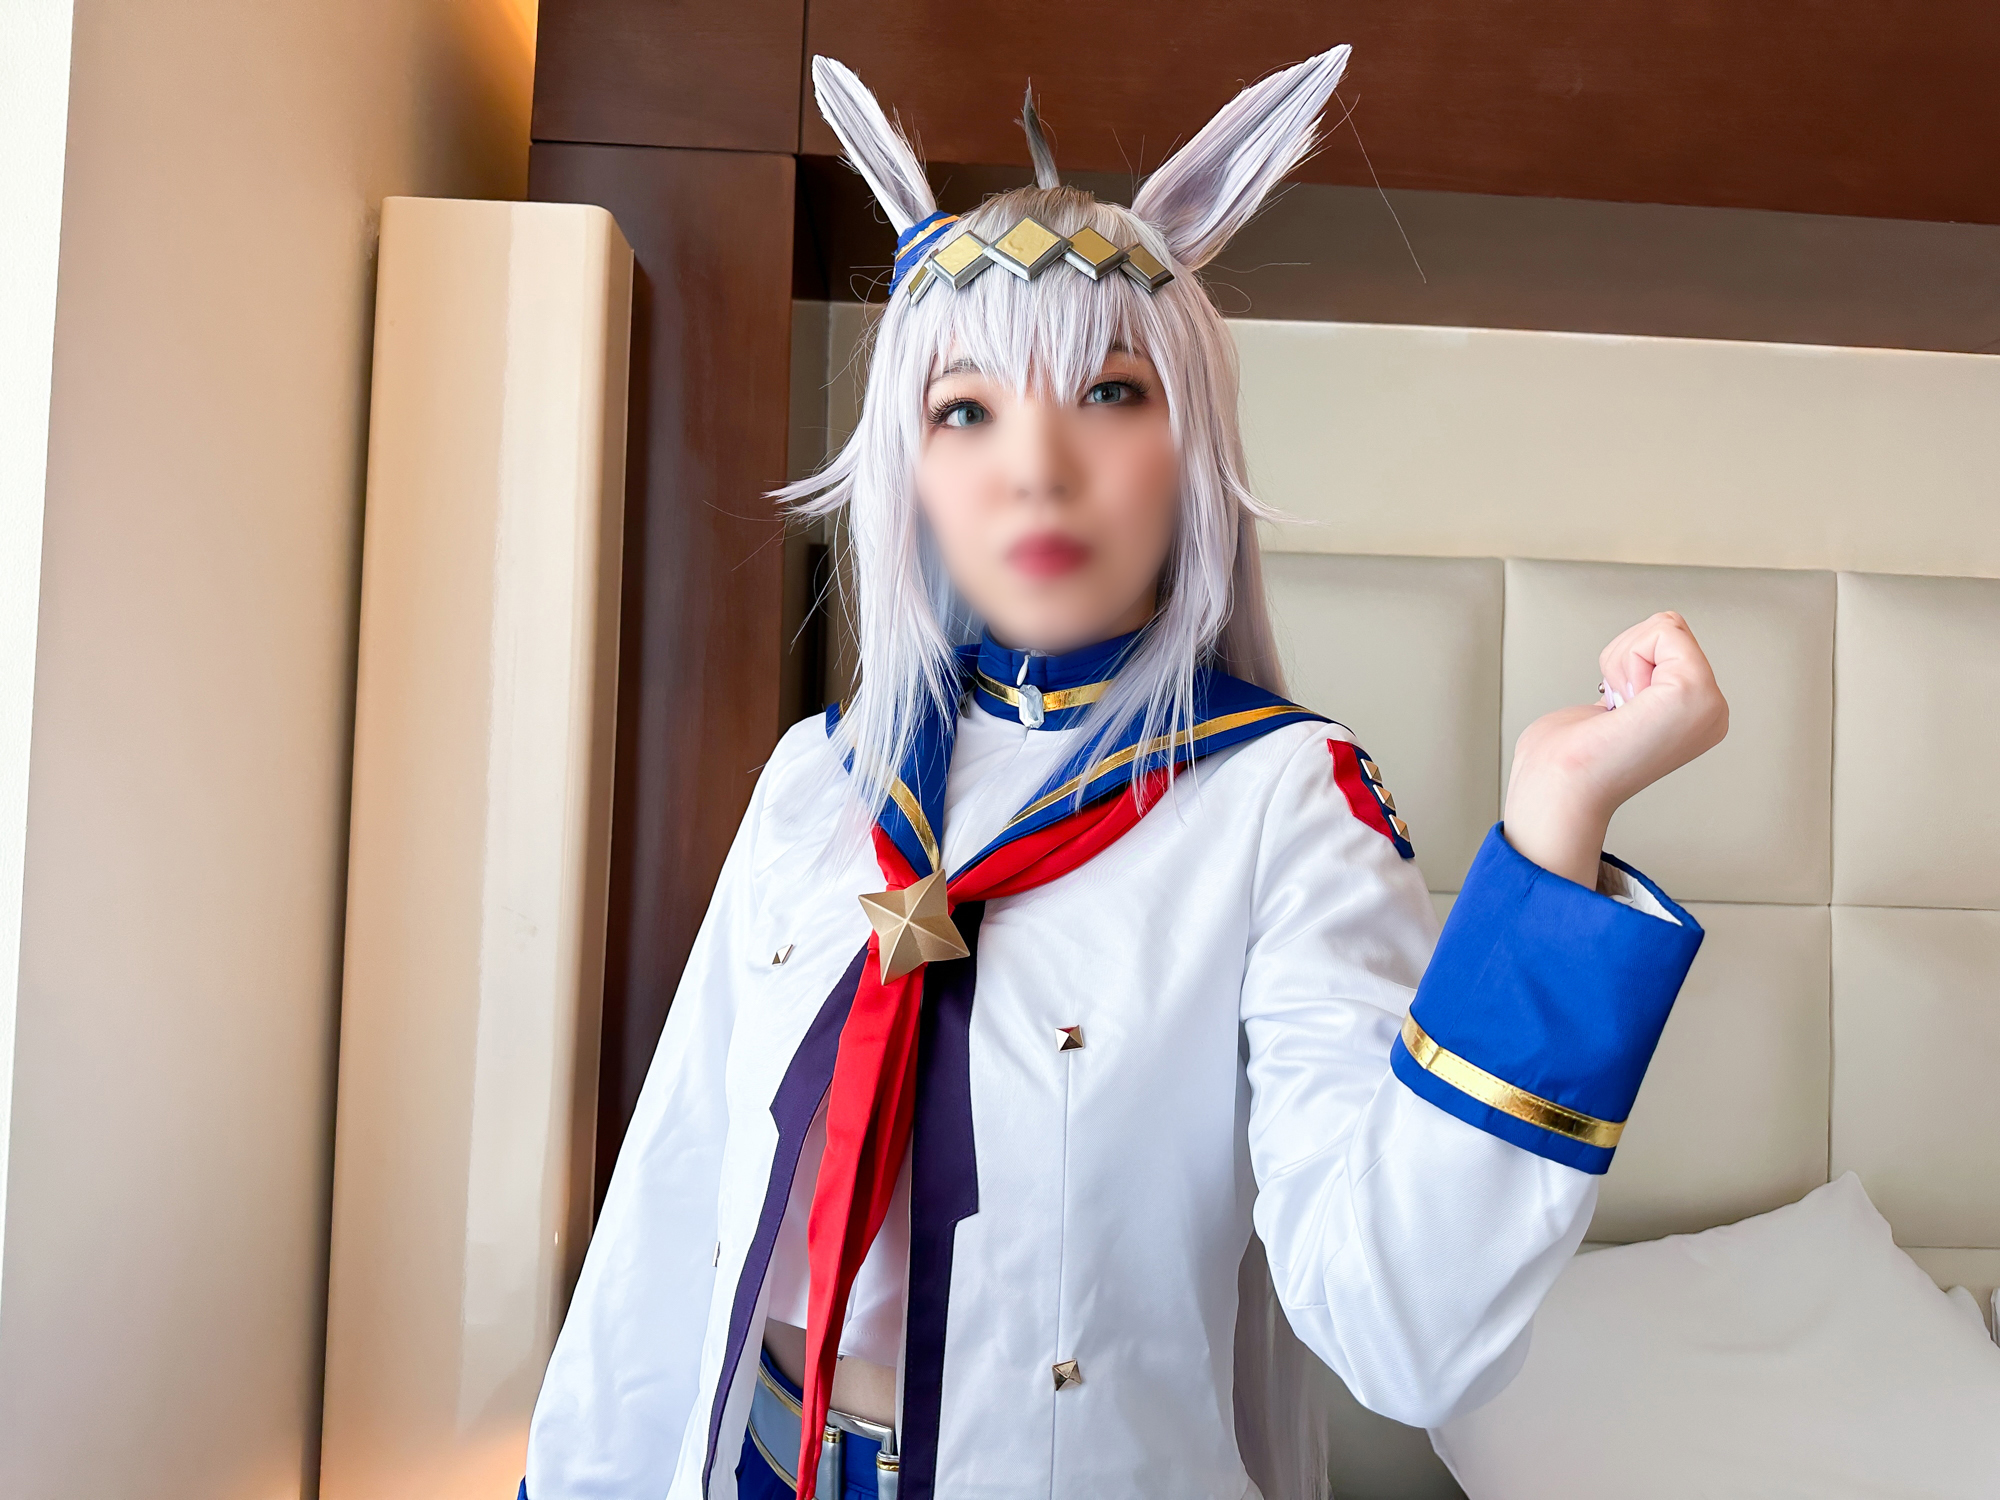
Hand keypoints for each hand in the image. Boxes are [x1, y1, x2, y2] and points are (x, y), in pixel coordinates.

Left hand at [1503, 611, 1729, 886]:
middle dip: (1626, 657)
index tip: (1617, 708)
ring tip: (1618, 709)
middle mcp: (1710, 712)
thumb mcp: (1612, 708)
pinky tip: (1623, 701)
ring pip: (1666, 627)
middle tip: (1617, 708)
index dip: (1627, 663)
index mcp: (1694, 717)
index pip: (1670, 642)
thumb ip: (1631, 686)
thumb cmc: (1567, 760)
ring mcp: (1708, 703)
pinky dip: (1627, 657)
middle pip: (1669, 629)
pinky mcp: (1694, 690)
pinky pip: (1663, 630)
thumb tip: (1630, 671)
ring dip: (1622, 660)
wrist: (1559, 788)